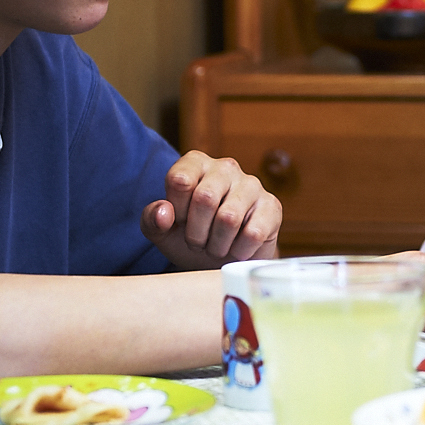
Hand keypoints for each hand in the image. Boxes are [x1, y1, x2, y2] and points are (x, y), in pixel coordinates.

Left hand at [141, 151, 280, 266]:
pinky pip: (253, 233)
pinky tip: (237, 249)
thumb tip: (165, 212)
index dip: (177, 210)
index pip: (179, 180)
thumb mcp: (162, 231)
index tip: (181, 222)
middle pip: (205, 198)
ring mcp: (252, 185)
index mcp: (196, 163)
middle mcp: (226, 167)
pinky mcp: (272, 206)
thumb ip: (152, 219)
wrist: (224, 260)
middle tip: (199, 241)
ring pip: (229, 218)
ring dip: (217, 244)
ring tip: (216, 246)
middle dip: (196, 232)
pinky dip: (239, 251)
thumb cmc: (192, 237)